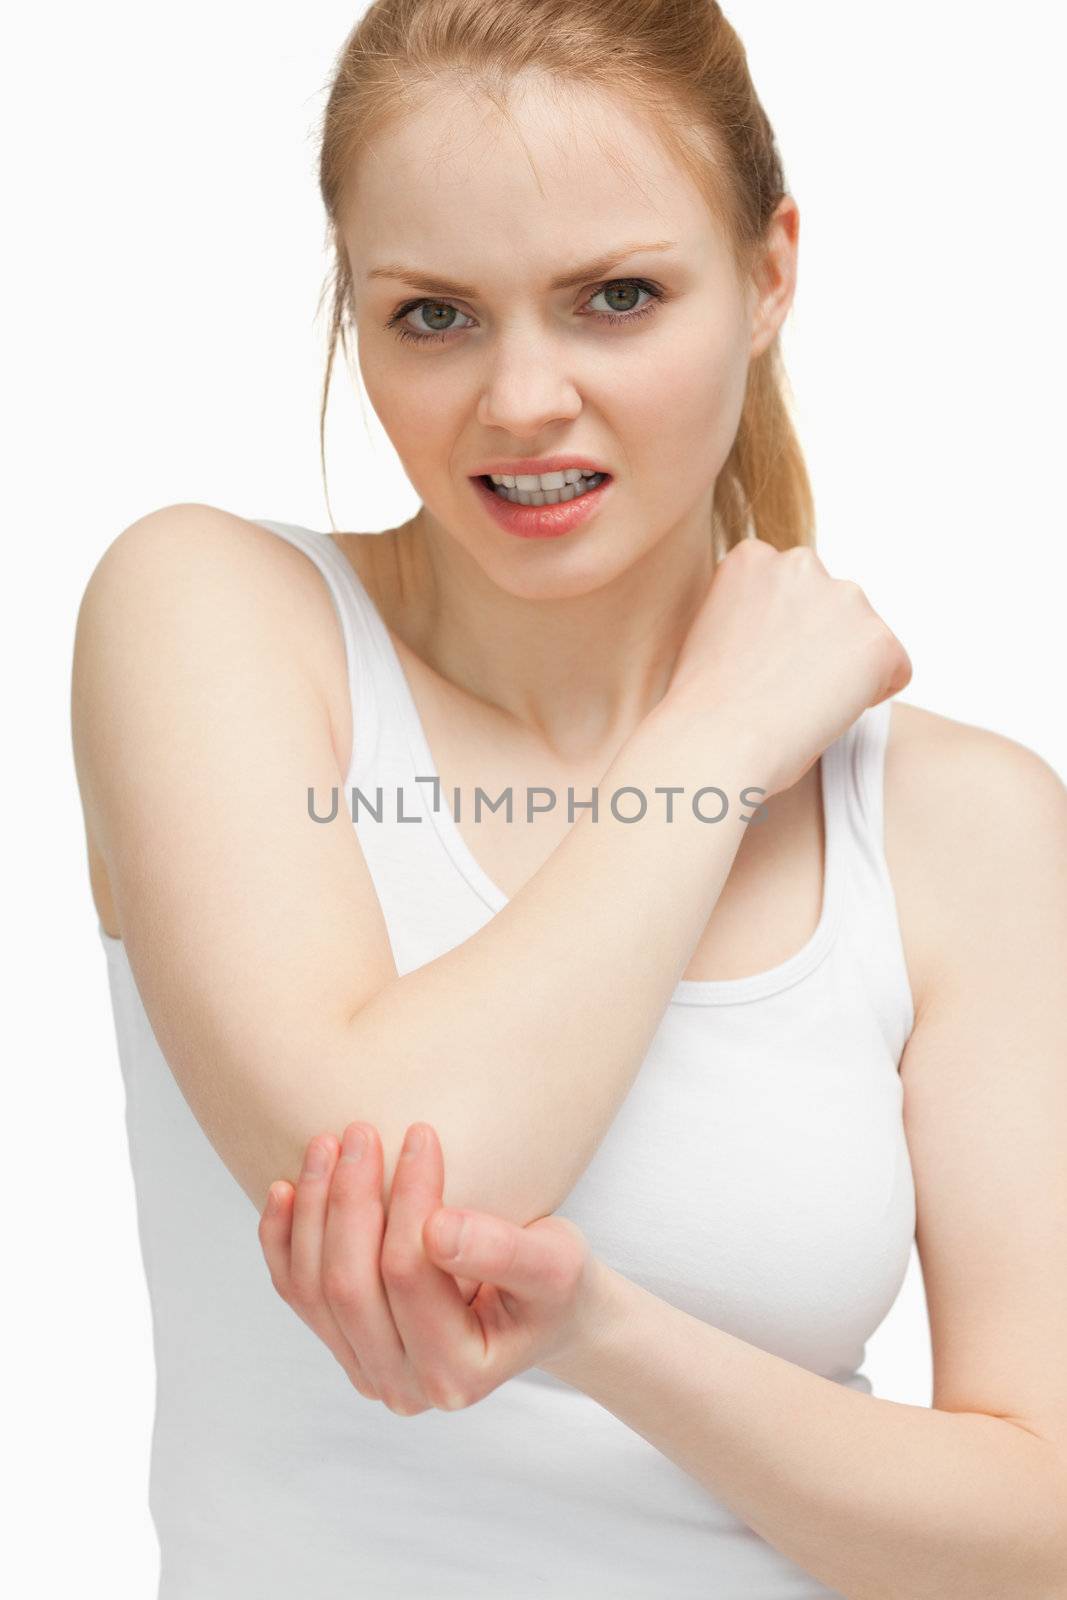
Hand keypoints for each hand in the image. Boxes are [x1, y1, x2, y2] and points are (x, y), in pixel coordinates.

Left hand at [257, 1120, 613, 1414]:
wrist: (545, 1312)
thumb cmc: (556, 1285)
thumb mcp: (555, 1265)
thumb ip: (502, 1252)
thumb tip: (436, 1229)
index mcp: (456, 1374)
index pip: (410, 1274)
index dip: (408, 1200)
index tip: (420, 1132)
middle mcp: (403, 1386)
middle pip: (351, 1286)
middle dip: (349, 1199)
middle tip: (360, 1129)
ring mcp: (367, 1370)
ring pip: (314, 1290)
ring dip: (313, 1210)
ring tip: (325, 1143)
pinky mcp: (346, 1346)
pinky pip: (297, 1294)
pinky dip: (283, 1241)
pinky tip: (283, 1190)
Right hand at [665, 539, 912, 798]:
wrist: (714, 742)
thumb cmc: (703, 707)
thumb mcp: (713, 631)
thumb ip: (752, 612)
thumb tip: (788, 631)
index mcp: (752, 558)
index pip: (792, 588)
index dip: (782, 632)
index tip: (760, 665)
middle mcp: (801, 564)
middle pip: (831, 605)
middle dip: (819, 641)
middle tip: (783, 688)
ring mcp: (845, 598)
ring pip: (862, 636)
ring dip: (844, 666)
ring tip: (802, 703)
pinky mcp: (877, 640)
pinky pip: (894, 670)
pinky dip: (872, 695)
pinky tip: (828, 714)